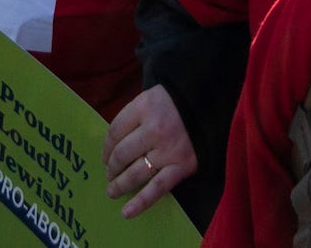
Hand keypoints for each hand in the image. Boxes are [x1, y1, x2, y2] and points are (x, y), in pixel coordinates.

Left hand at [103, 83, 196, 217]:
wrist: (206, 107)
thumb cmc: (172, 103)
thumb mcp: (147, 99)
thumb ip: (132, 118)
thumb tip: (114, 145)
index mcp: (143, 108)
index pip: (115, 131)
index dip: (105, 147)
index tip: (103, 157)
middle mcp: (153, 130)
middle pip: (122, 153)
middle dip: (111, 167)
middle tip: (108, 175)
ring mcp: (168, 151)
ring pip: (136, 172)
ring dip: (120, 184)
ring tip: (112, 191)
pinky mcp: (182, 167)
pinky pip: (158, 188)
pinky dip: (141, 202)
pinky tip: (127, 212)